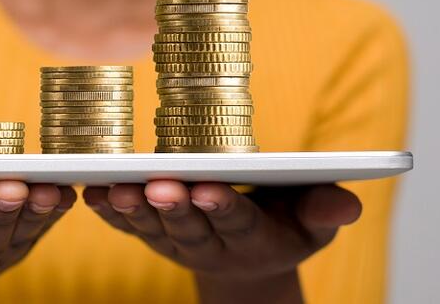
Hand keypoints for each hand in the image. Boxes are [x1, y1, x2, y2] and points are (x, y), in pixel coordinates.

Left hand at [84, 182, 360, 303]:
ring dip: (134, 209)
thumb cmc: (284, 222)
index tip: (208, 189)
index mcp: (255, 239)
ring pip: (154, 228)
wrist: (248, 253)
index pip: (238, 223)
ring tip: (118, 189)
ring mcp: (178, 242)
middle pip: (190, 226)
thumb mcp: (312, 220)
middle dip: (174, 206)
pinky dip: (109, 212)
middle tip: (159, 187)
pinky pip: (128, 226)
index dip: (222, 207)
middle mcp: (212, 244)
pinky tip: (92, 194)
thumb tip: (347, 205)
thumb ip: (325, 211)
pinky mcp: (154, 234)